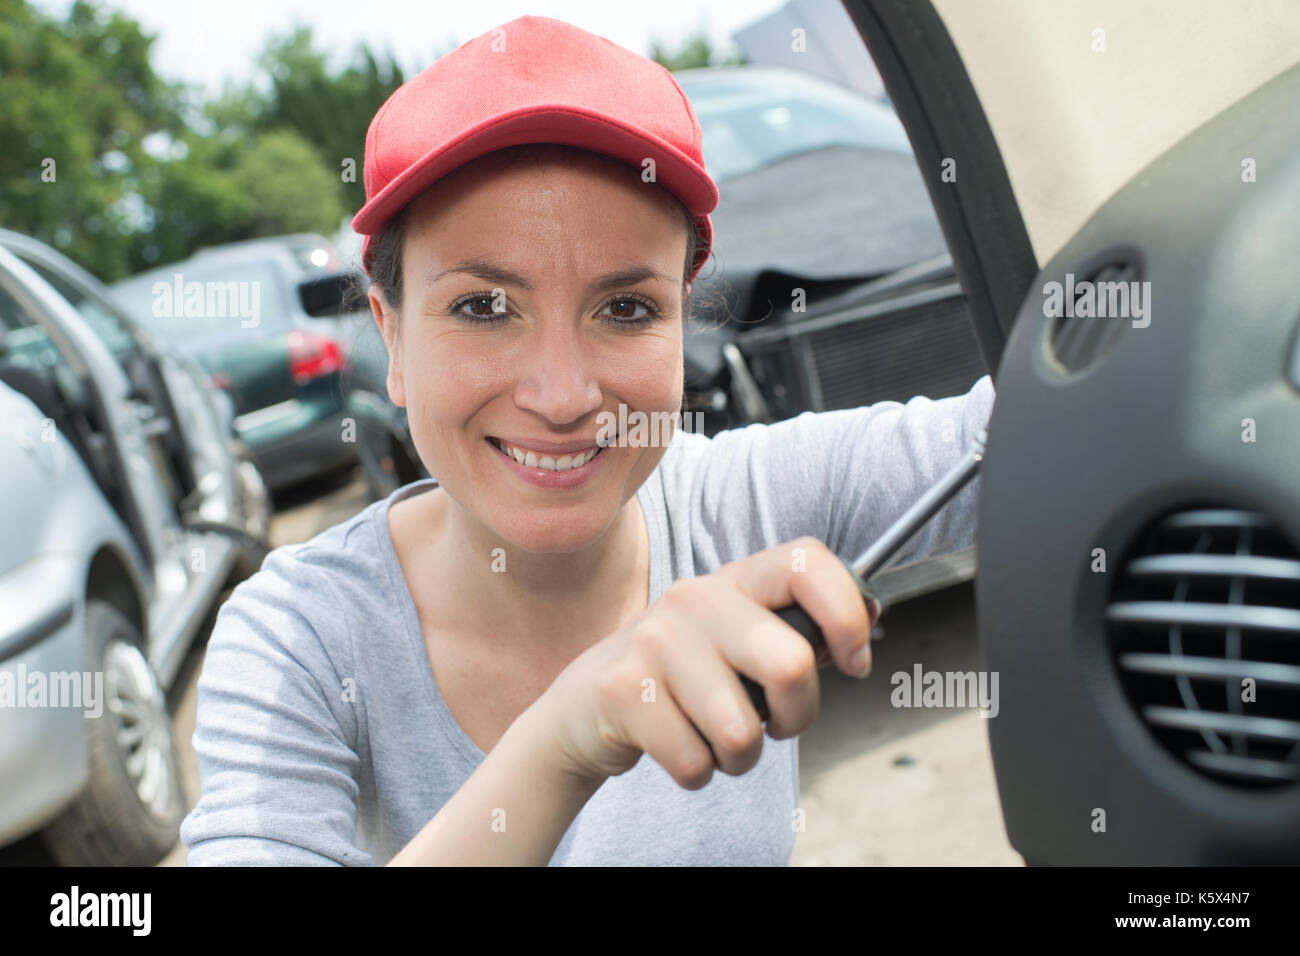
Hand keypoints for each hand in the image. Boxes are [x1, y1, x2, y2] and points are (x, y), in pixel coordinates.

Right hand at [535, 536, 880, 789]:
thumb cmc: (681, 676)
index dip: (847, 613)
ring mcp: (655, 640)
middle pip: (791, 665)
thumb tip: (869, 611)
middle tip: (774, 722)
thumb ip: (795, 630)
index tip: (856, 662)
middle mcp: (695, 598)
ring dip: (739, 757)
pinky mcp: (623, 690)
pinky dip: (697, 773)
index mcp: (735, 580)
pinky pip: (696, 762)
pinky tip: (676, 746)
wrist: (586, 705)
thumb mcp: (736, 639)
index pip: (807, 562)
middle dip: (796, 717)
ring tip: (714, 738)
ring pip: (742, 730)